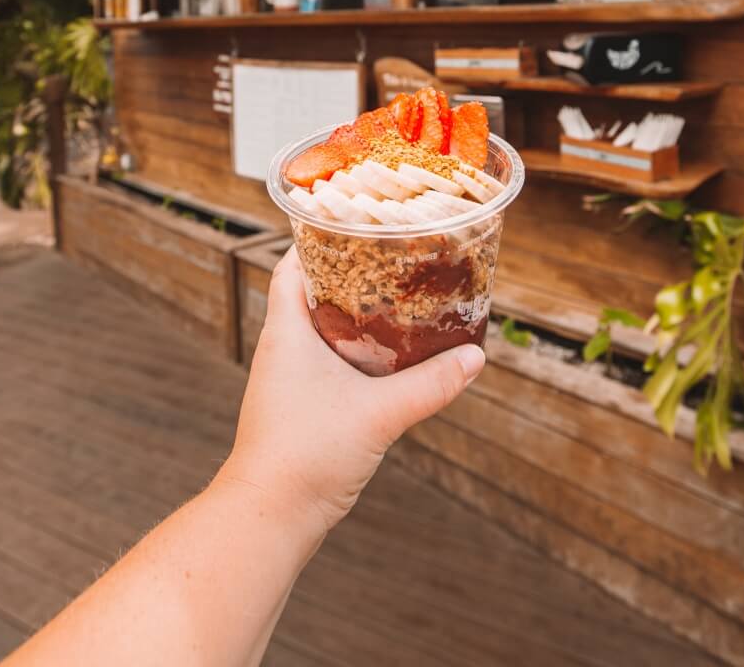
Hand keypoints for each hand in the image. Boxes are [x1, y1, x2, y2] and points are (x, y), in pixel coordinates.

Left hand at [216, 246, 484, 541]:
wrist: (268, 518)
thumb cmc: (306, 457)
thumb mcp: (380, 413)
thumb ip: (430, 384)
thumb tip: (475, 357)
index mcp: (286, 331)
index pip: (291, 264)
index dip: (318, 239)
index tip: (356, 224)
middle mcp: (281, 348)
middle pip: (310, 291)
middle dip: (349, 274)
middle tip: (392, 260)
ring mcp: (287, 379)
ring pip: (320, 329)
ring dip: (353, 314)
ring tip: (397, 303)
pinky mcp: (297, 406)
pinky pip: (325, 361)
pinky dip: (353, 350)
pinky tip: (386, 359)